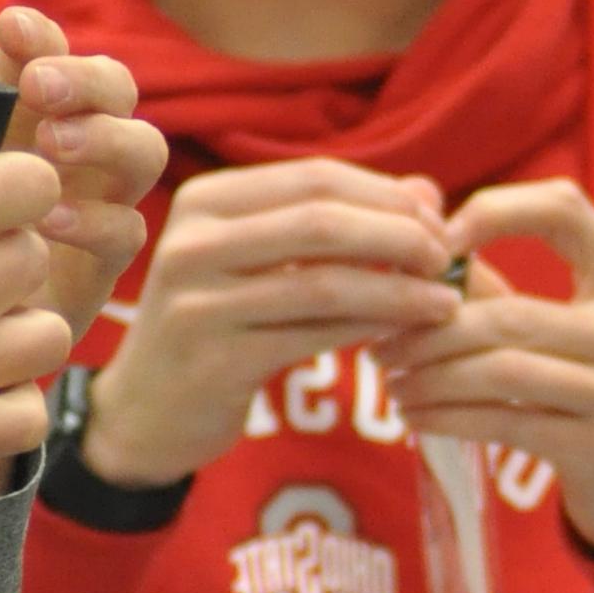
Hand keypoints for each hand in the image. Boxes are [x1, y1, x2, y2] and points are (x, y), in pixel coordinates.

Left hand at [0, 4, 165, 344]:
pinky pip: (127, 232)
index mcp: (12, 111)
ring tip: (52, 145)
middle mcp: (62, 148)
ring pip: (141, 152)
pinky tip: (48, 221)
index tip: (8, 29)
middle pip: (115, 91)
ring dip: (107, 138)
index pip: (47, 54)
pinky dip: (98, 218)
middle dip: (87, 78)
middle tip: (38, 87)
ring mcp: (88, 204)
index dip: (40, 36)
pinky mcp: (93, 267)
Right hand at [77, 157, 459, 490]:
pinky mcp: (215, 361)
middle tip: (448, 258)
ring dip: (398, 291)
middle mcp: (193, 243)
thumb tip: (429, 191)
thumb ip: (340, 221)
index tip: (439, 222)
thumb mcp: (266, 261)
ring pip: (324, 284)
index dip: (388, 196)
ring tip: (446, 301)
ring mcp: (198, 303)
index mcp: (207, 201)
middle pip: (322, 222)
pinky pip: (313, 337)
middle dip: (399, 236)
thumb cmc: (223, 325)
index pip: (317, 178)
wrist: (146, 414)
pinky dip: (370, 331)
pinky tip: (407, 334)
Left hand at [387, 178, 593, 557]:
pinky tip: (416, 417)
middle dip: (431, 329)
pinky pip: (505, 424)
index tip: (437, 244)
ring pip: (501, 372)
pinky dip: (447, 417)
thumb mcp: (576, 329)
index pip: (564, 209)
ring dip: (431, 377)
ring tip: (393, 382)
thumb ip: (498, 290)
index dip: (494, 211)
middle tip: (382, 342)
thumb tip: (409, 258)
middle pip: (510, 314)